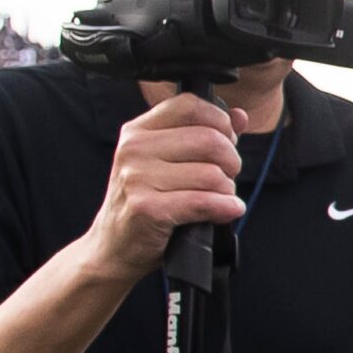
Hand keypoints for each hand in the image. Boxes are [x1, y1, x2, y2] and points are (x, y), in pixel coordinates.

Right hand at [80, 95, 251, 282]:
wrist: (113, 247)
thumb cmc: (145, 203)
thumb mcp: (166, 163)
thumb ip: (201, 135)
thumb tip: (239, 116)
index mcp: (138, 131)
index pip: (190, 105)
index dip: (220, 122)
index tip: (226, 142)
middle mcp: (134, 149)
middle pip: (210, 139)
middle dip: (231, 162)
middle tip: (226, 178)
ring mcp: (137, 178)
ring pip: (213, 174)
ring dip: (227, 190)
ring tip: (218, 199)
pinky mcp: (147, 208)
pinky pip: (205, 201)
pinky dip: (225, 208)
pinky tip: (227, 211)